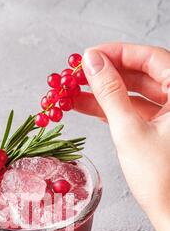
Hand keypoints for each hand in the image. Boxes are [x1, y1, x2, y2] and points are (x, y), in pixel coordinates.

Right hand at [73, 43, 169, 230]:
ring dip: (103, 92)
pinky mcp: (159, 129)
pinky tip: (85, 106)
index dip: (117, 52)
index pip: (151, 58)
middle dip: (106, 73)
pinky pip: (133, 111)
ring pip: (134, 93)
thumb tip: (91, 62)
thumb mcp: (129, 130)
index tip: (88, 55)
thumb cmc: (159, 178)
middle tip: (76, 75)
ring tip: (72, 93)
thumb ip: (109, 92)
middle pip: (141, 74)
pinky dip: (110, 109)